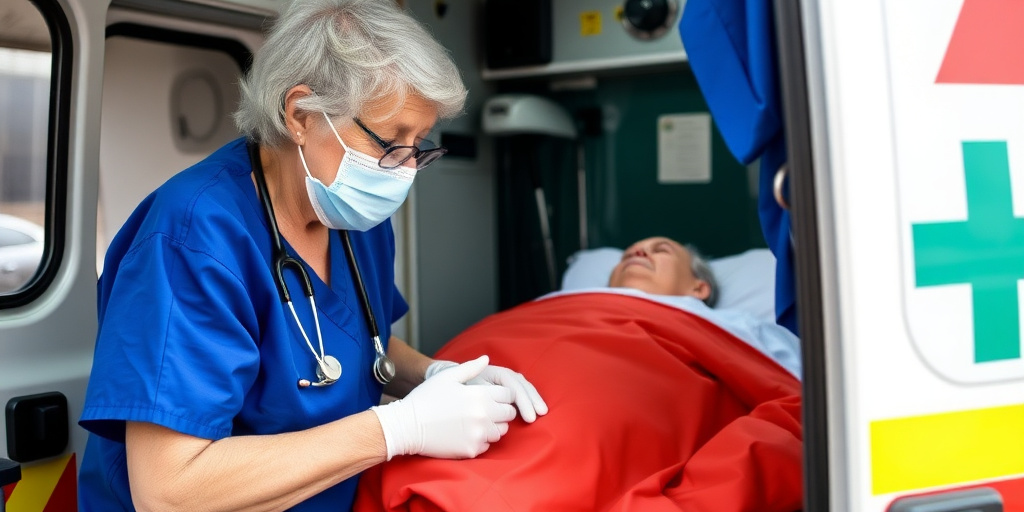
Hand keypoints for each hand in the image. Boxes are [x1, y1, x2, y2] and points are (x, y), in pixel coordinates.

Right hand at [372, 355, 515, 459]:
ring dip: (493, 426)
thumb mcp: (447, 377)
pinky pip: (487, 446)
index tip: (493, 396)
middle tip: (485, 409)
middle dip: (501, 410)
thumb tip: (486, 359)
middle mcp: (483, 415)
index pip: (510, 395)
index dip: (503, 395)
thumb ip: (470, 368)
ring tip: (475, 421)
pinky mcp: (471, 450)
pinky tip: (466, 433)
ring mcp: (478, 435)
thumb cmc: (425, 398)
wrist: (406, 426)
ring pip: (501, 431)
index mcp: (480, 395)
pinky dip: (481, 440)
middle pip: (509, 414)